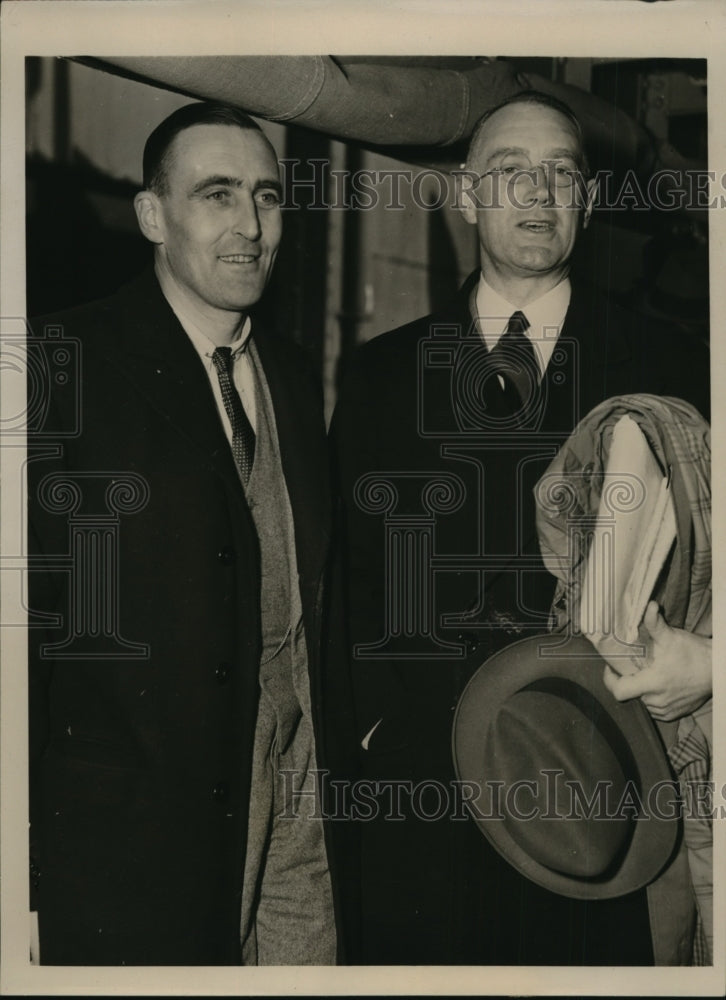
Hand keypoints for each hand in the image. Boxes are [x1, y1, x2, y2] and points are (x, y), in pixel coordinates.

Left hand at [599, 602, 711, 721]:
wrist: (718, 671)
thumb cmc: (694, 653)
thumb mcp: (671, 637)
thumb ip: (654, 623)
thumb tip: (649, 605)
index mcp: (652, 683)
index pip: (619, 691)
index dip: (610, 680)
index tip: (611, 668)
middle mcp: (656, 700)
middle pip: (630, 694)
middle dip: (628, 680)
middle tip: (633, 667)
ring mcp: (665, 710)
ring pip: (642, 701)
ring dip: (642, 689)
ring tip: (649, 674)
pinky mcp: (674, 714)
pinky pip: (655, 709)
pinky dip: (654, 698)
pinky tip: (660, 685)